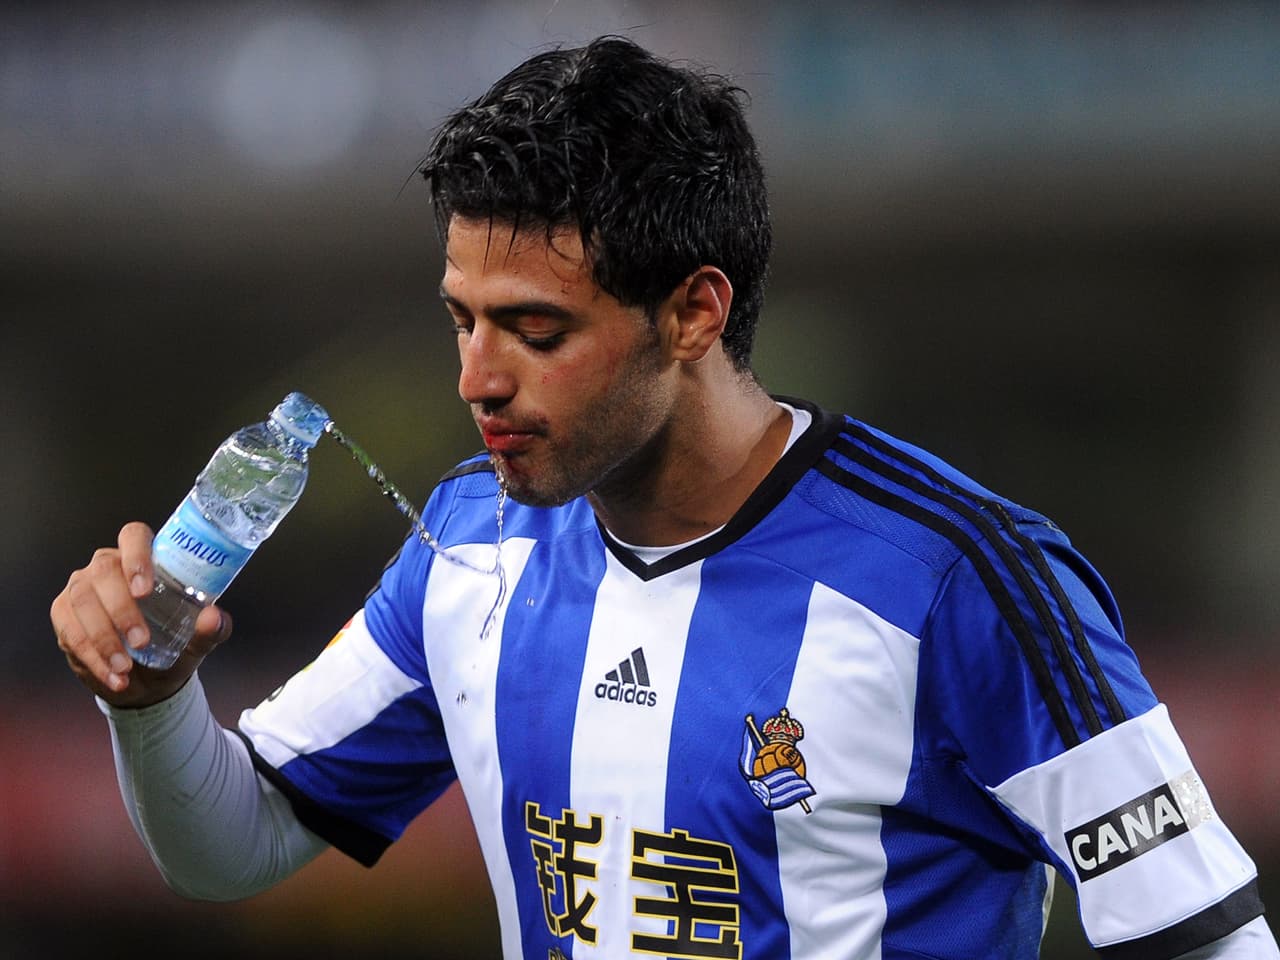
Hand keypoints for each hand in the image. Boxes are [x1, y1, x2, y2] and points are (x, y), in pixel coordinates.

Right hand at [51, 522, 233, 707]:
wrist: (148, 680)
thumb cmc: (174, 646)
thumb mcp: (198, 641)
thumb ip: (212, 629)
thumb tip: (214, 617)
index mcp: (144, 559)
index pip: (134, 536)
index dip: (137, 557)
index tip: (145, 590)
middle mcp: (107, 566)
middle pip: (104, 571)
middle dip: (122, 609)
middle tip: (142, 641)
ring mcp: (81, 587)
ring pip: (82, 601)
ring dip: (104, 638)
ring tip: (127, 666)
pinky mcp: (63, 614)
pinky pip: (70, 632)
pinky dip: (93, 657)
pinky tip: (113, 676)